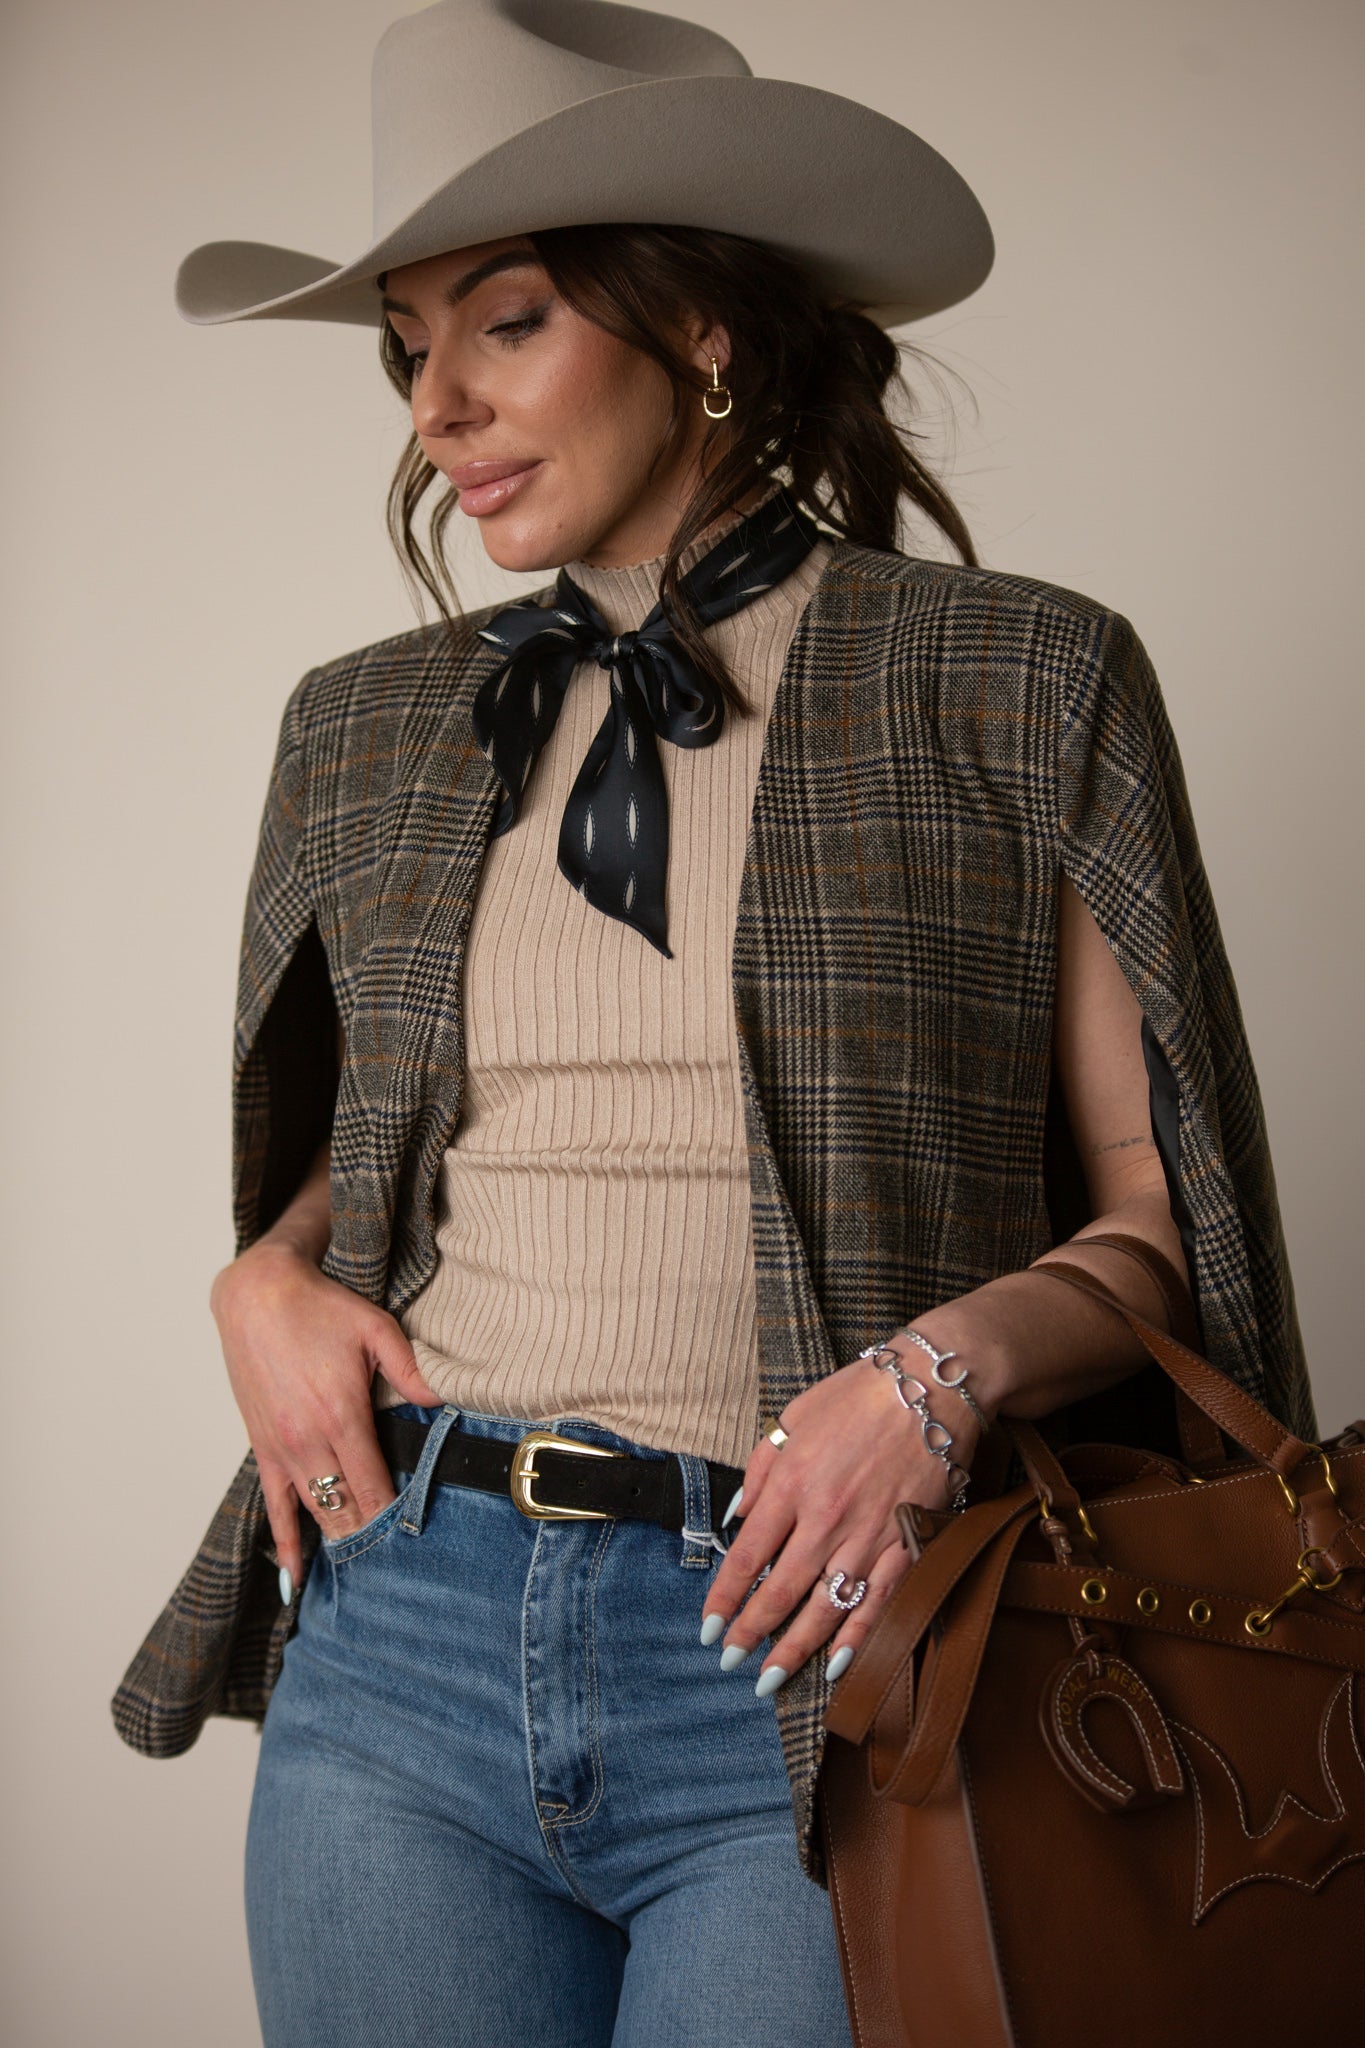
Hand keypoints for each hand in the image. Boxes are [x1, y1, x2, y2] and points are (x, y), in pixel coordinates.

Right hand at [210, 1241, 443, 1586]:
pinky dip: (286, 1542)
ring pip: (314, 1511)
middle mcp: (308, 1440)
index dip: (394, 1516)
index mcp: (342, 1416)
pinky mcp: (261, 1447)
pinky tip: (295, 1575)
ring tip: (362, 1575)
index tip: (415, 1543)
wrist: (256, 1296)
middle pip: (346, 1507)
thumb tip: (441, 1402)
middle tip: (398, 1569)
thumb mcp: (376, 1329)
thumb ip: (412, 1370)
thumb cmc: (319, 1308)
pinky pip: (274, 1505)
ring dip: (337, 1541)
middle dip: (371, 1538)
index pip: (374, 1485)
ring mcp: (281, 1448)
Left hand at [699, 1328, 991, 1694]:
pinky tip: (836, 1664)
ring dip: (795, 1649)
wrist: (933, 1387)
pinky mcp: (909, 1543)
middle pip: (780, 1591)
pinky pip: (880, 1602)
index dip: (724, 1598)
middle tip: (731, 1662)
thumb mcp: (793, 1417)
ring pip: (826, 1608)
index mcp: (792, 1483)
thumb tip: (737, 1519)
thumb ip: (760, 1469)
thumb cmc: (859, 1396)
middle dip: (752, 1633)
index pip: (746, 1556)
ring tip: (770, 1679)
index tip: (709, 1628)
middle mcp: (826, 1518)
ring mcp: (870, 1535)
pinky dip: (858, 1638)